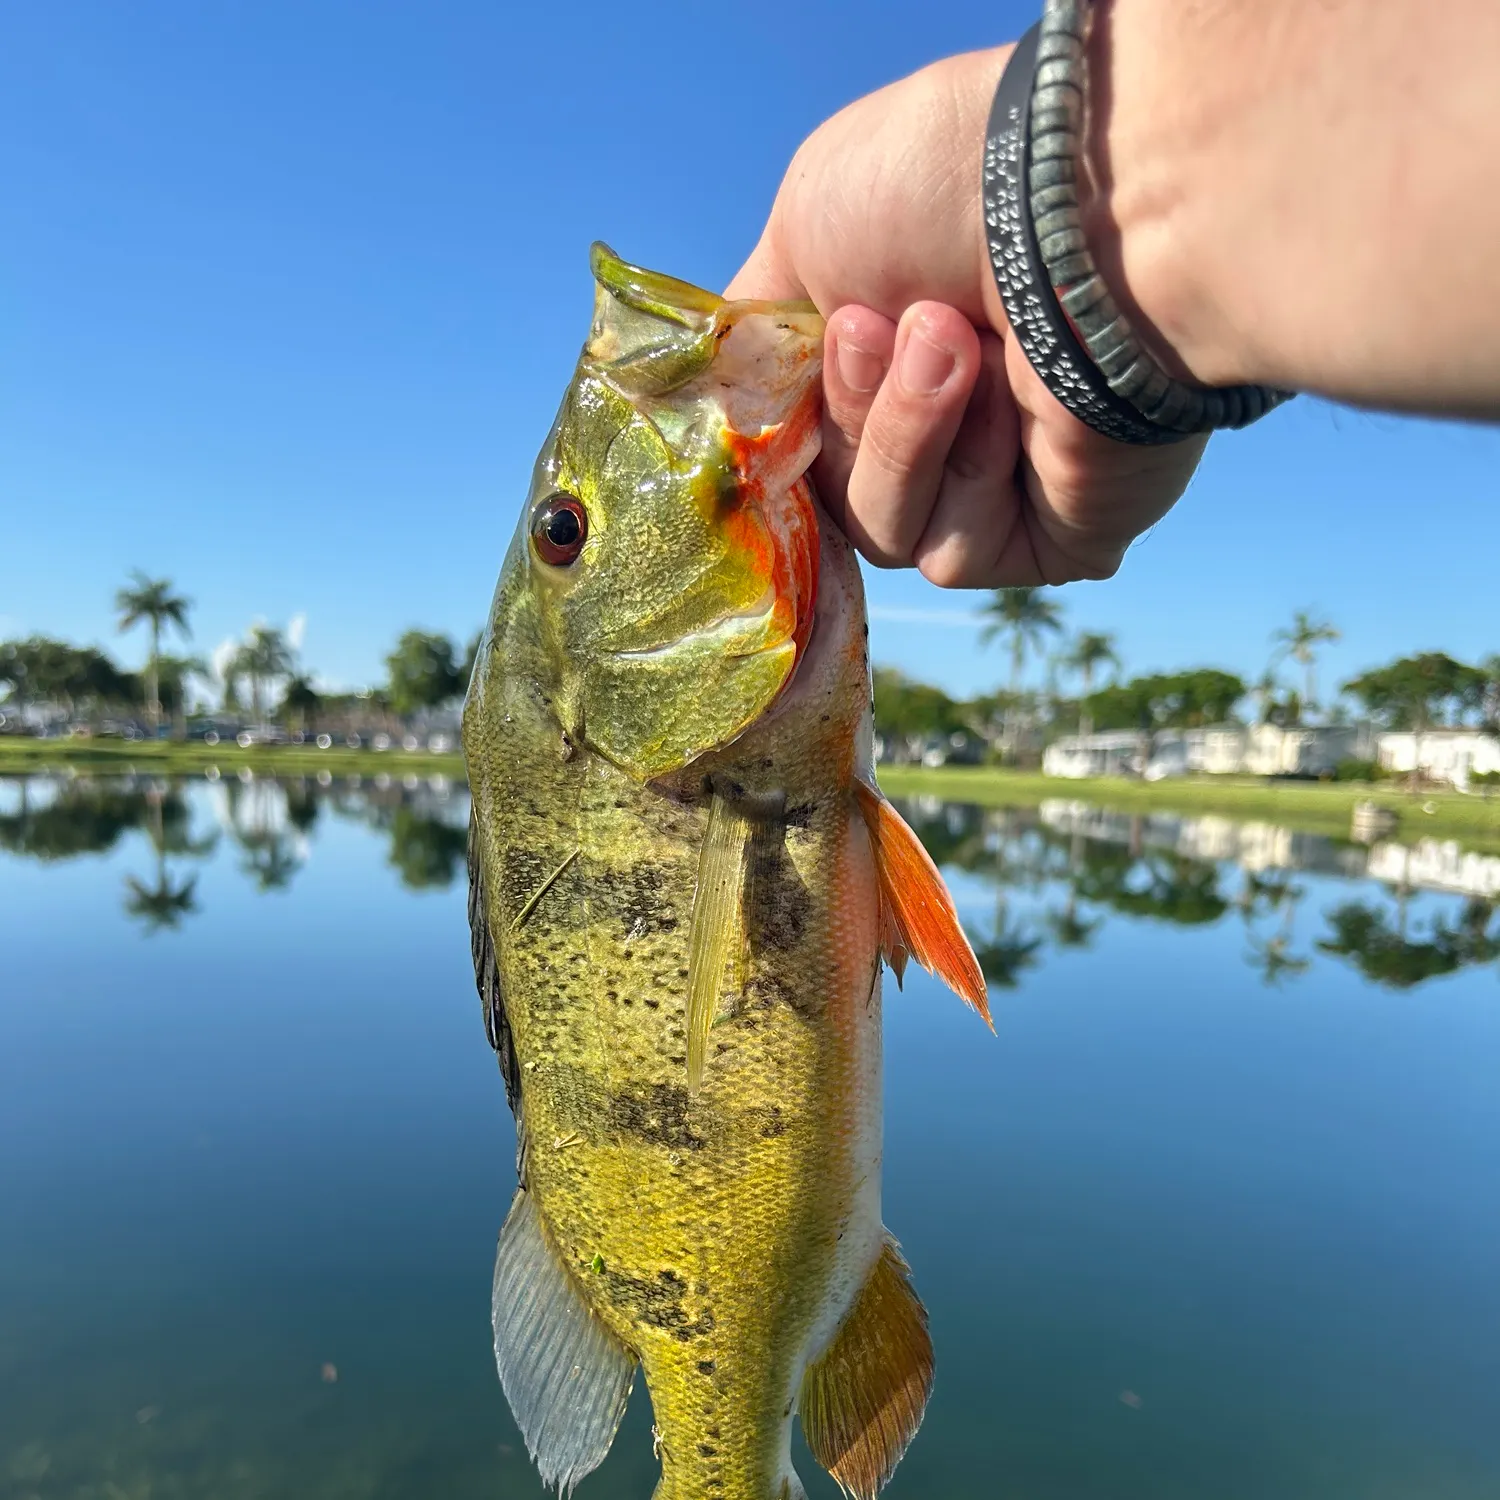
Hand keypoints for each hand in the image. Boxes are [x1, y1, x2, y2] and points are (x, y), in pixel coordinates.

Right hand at [725, 47, 1205, 588]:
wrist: (1080, 203)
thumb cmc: (943, 188)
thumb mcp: (803, 231)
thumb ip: (760, 334)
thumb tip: (722, 404)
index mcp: (887, 365)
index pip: (800, 447)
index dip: (781, 428)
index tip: (775, 378)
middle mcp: (944, 428)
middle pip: (832, 497)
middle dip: (848, 412)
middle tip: (883, 326)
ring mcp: (1000, 488)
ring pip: (886, 534)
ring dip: (903, 434)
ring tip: (956, 342)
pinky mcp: (1055, 537)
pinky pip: (954, 552)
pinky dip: (962, 477)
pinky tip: (1016, 399)